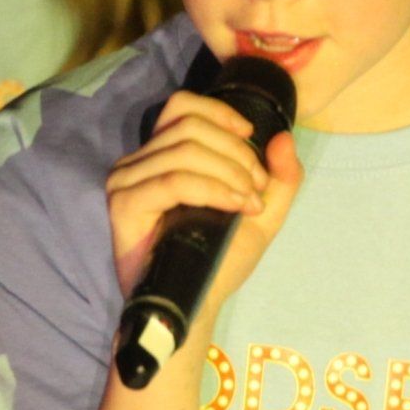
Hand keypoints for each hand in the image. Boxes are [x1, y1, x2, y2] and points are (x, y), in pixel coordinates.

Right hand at [105, 88, 301, 309]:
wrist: (195, 304)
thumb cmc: (219, 260)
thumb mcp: (261, 213)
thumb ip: (280, 177)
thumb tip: (284, 136)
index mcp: (162, 156)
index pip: (182, 106)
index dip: (220, 113)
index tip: (251, 138)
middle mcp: (138, 163)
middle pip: (190, 127)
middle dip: (236, 153)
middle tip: (257, 188)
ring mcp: (127, 181)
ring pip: (185, 151)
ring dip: (229, 172)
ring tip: (248, 202)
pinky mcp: (125, 204)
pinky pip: (174, 180)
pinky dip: (212, 188)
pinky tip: (234, 206)